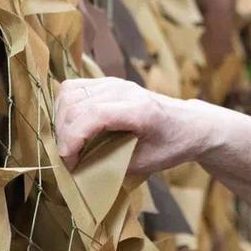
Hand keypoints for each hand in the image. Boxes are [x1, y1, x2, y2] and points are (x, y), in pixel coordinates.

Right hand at [53, 77, 214, 173]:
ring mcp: (114, 82)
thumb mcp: (147, 164)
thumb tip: (79, 169)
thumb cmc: (172, 146)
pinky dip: (64, 108)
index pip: (93, 115)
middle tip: (71, 159)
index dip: (73, 139)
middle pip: (75, 103)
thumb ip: (113, 164)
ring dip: (61, 121)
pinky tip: (72, 127)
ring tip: (70, 144)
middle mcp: (124, 90)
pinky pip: (73, 88)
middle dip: (64, 134)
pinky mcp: (107, 81)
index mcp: (139, 110)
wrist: (189, 124)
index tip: (70, 163)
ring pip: (69, 92)